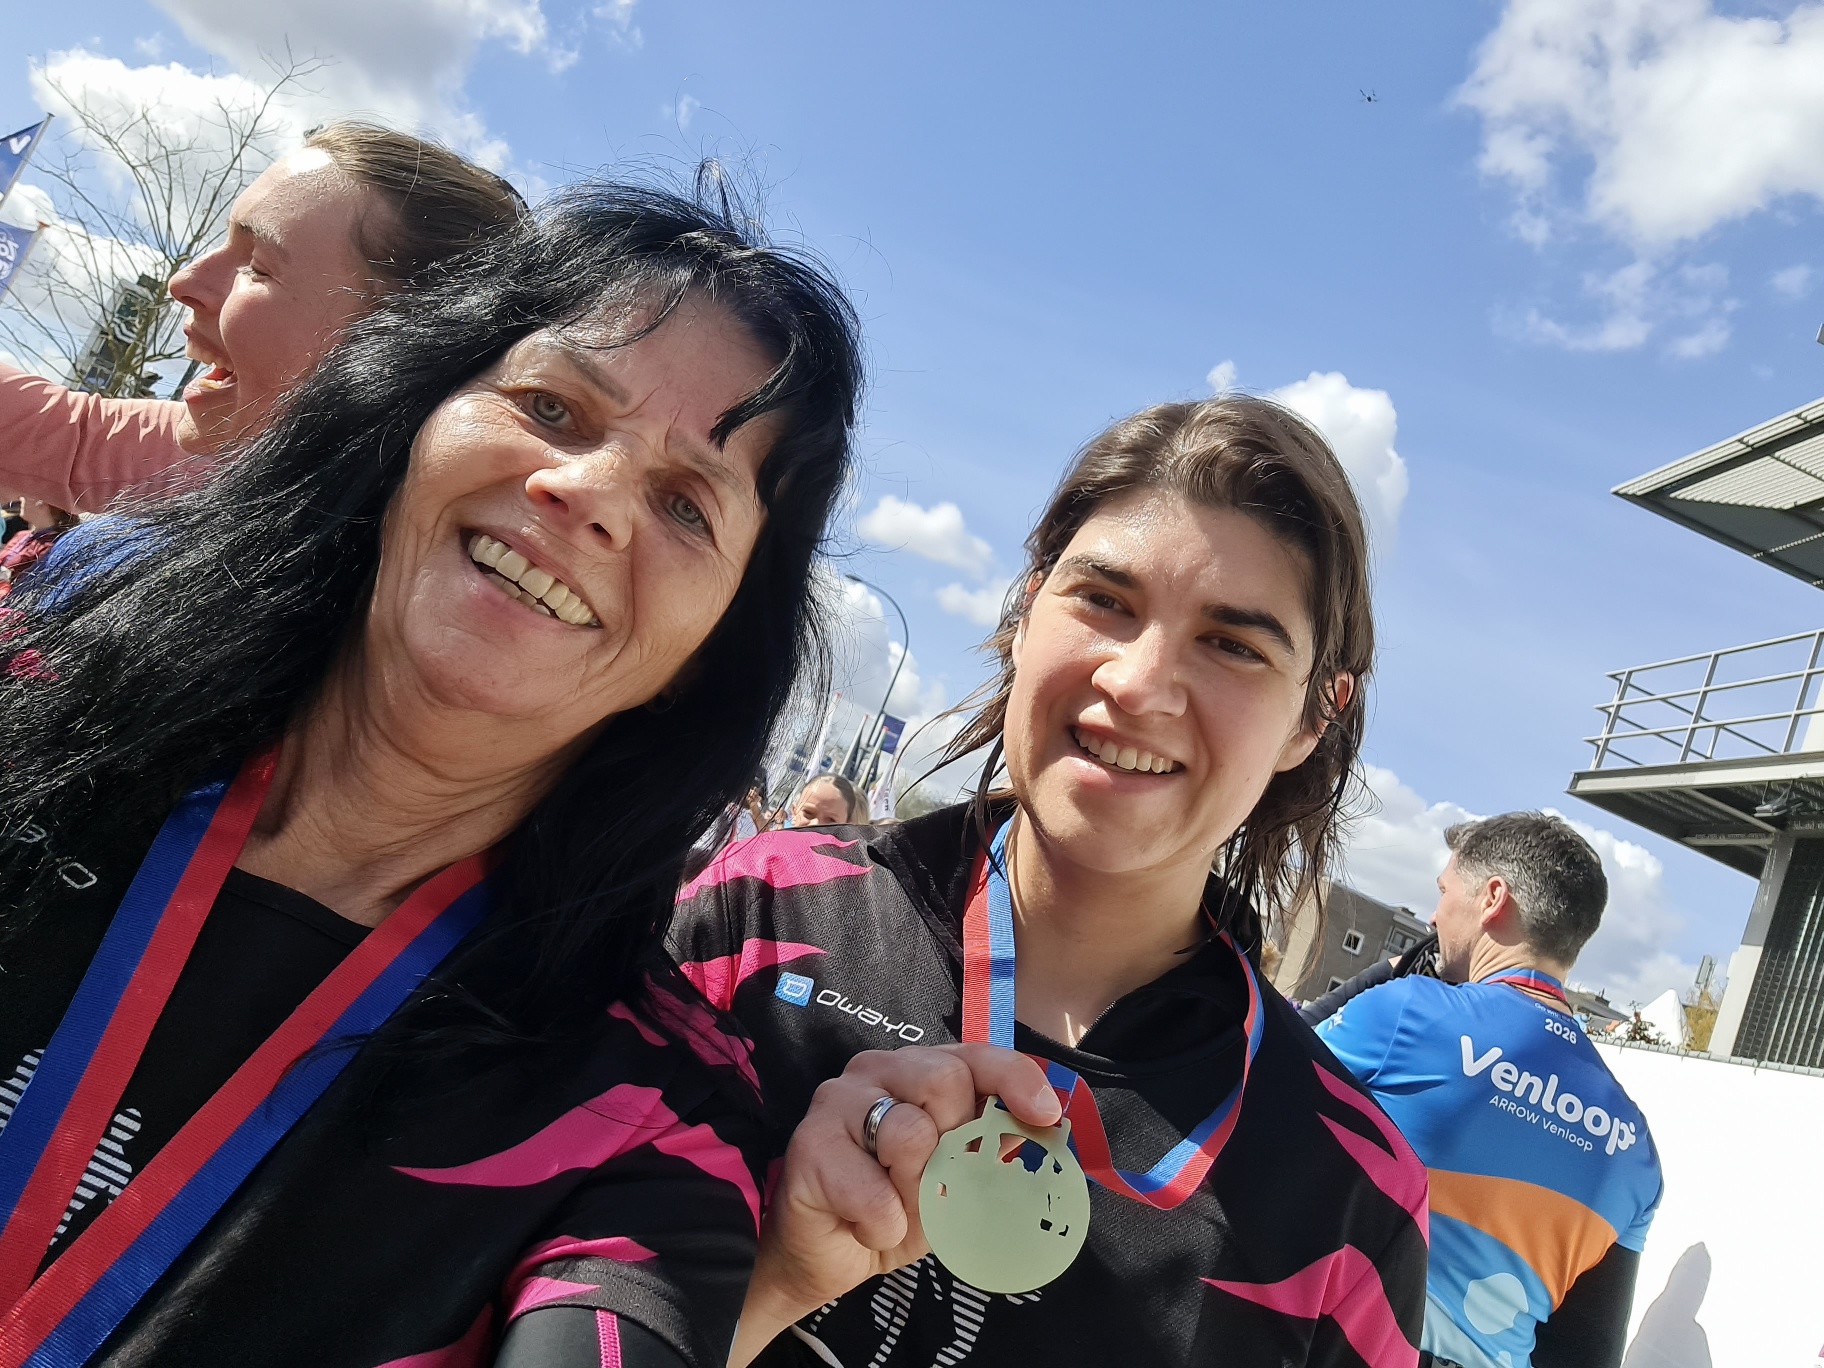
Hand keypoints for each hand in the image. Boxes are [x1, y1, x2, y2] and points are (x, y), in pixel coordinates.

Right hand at [728, 1044, 1057, 1365]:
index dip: (1015, 1079)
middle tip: (937, 1184)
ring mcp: (838, 1099)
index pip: (977, 1055)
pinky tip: (866, 1226)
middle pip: (945, 1080)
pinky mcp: (811, 1144)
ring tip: (896, 1208)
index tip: (1044, 1116)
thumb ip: (991, 1151)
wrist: (828, 1256)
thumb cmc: (895, 1208)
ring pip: (909, 1132)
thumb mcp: (957, 1181)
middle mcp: (878, 1070)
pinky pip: (874, 1194)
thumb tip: (1045, 1137)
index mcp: (920, 1070)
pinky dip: (883, 1225)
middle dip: (956, 1145)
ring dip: (916, 1192)